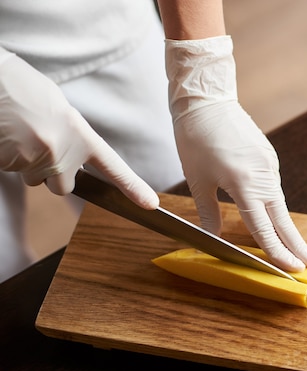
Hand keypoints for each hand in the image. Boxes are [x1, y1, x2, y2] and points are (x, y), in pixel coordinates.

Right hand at [0, 48, 158, 208]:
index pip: (113, 167)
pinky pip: (14, 172)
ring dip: (29, 165)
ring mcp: (36, 160)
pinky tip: (6, 136)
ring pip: (36, 179)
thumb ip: (72, 135)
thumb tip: (74, 154)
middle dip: (54, 175)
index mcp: (80, 134)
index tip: (150, 203)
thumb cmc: (21, 88)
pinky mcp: (11, 164)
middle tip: (41, 145)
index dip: (132, 187)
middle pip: (64, 186)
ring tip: (19, 134)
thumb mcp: (58, 108)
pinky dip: (10, 159)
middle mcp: (63, 152)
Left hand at [165, 36, 306, 271]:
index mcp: (244, 183)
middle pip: (284, 219)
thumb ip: (208, 212)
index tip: (294, 270)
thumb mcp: (198, 180)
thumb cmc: (195, 138)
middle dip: (299, 246)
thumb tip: (214, 238)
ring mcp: (269, 165)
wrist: (207, 99)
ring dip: (287, 228)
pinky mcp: (269, 158)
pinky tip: (275, 217)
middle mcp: (263, 176)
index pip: (264, 227)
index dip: (278, 252)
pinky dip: (275, 206)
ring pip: (280, 204)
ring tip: (297, 250)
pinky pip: (274, 188)